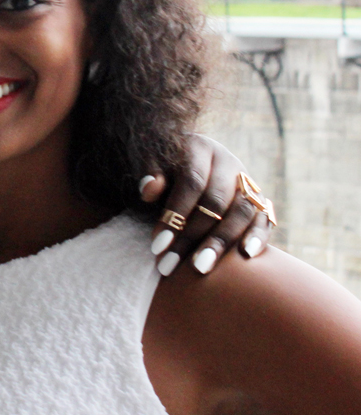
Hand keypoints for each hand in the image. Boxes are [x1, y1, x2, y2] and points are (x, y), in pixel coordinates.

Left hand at [142, 133, 272, 276]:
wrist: (189, 158)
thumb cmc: (165, 165)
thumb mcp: (154, 161)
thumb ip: (150, 172)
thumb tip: (149, 189)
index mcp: (200, 147)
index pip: (192, 181)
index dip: (175, 213)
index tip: (157, 244)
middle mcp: (228, 162)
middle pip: (216, 201)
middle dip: (192, 235)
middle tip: (171, 264)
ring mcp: (247, 181)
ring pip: (242, 212)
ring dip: (221, 242)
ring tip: (201, 267)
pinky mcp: (260, 200)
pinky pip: (265, 219)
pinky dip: (258, 237)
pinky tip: (246, 256)